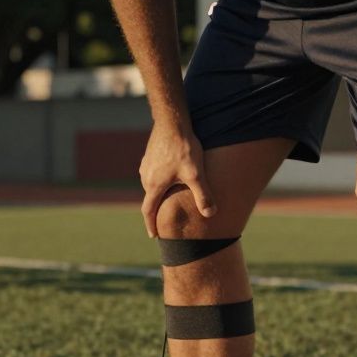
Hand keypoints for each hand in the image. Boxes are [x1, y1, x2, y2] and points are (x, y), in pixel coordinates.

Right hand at [139, 120, 215, 237]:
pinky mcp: (150, 155)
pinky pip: (154, 173)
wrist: (172, 121)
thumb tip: (210, 214)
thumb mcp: (196, 174)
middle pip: (150, 198)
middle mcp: (146, 177)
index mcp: (154, 185)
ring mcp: (146, 165)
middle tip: (165, 218)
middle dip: (157, 209)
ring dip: (159, 193)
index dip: (151, 225)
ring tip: (170, 198)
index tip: (154, 235)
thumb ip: (203, 195)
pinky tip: (171, 176)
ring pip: (152, 185)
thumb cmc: (183, 147)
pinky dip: (161, 180)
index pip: (148, 211)